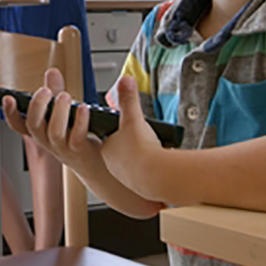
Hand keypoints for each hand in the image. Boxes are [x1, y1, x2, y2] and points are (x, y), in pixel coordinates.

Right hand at [3, 68, 102, 177]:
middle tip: (45, 91)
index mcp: (38, 130)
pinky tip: (83, 108)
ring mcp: (61, 146)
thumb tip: (52, 72)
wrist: (90, 161)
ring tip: (65, 96)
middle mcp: (45, 139)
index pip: (17, 124)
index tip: (8, 98)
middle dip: (37, 105)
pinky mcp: (78, 149)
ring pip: (54, 131)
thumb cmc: (72, 134)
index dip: (10, 112)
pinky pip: (77, 136)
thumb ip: (55, 90)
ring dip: (59, 111)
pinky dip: (80, 121)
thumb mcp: (60, 111)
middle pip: (34, 124)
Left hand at [101, 76, 164, 198]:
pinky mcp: (138, 186)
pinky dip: (151, 169)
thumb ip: (129, 99)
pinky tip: (159, 165)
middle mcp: (112, 164)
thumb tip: (125, 79)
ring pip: (134, 162)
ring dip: (144, 157)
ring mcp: (125, 177)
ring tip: (154, 151)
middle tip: (147, 140)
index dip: (124, 130)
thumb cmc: (143, 148)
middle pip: (124, 149)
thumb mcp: (134, 118)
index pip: (111, 135)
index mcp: (106, 148)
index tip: (134, 128)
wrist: (158, 177)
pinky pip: (144, 174)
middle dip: (135, 144)